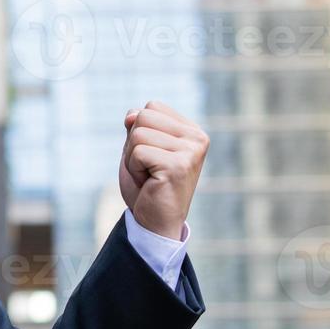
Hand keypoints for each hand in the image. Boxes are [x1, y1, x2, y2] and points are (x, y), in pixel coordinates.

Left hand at [118, 101, 207, 240]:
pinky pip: (137, 152)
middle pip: (144, 116)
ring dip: (132, 158)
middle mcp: (197, 138)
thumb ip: (138, 125)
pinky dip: (134, 169)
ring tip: (148, 175)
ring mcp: (191, 151)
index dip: (140, 130)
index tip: (151, 155)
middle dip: (134, 143)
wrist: (155, 221)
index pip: (152, 107)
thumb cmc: (147, 185)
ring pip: (137, 133)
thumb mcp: (139, 147)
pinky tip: (148, 182)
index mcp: (191, 130)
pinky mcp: (178, 166)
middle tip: (147, 167)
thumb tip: (131, 114)